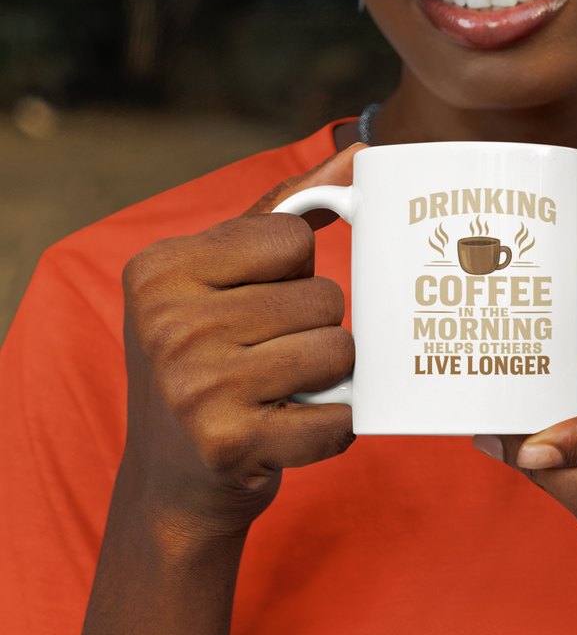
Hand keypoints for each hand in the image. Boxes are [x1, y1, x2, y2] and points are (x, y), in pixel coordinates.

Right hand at [118, 145, 363, 540]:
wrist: (172, 483)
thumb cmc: (209, 362)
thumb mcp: (218, 279)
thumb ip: (285, 211)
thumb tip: (360, 151)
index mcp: (159, 269)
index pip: (294, 237)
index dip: (293, 273)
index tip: (254, 306)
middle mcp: (167, 323)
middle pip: (323, 297)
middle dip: (314, 329)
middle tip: (267, 359)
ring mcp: (196, 386)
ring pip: (338, 351)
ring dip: (329, 378)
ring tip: (282, 390)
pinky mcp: (230, 444)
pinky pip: (337, 418)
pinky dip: (332, 427)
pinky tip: (291, 429)